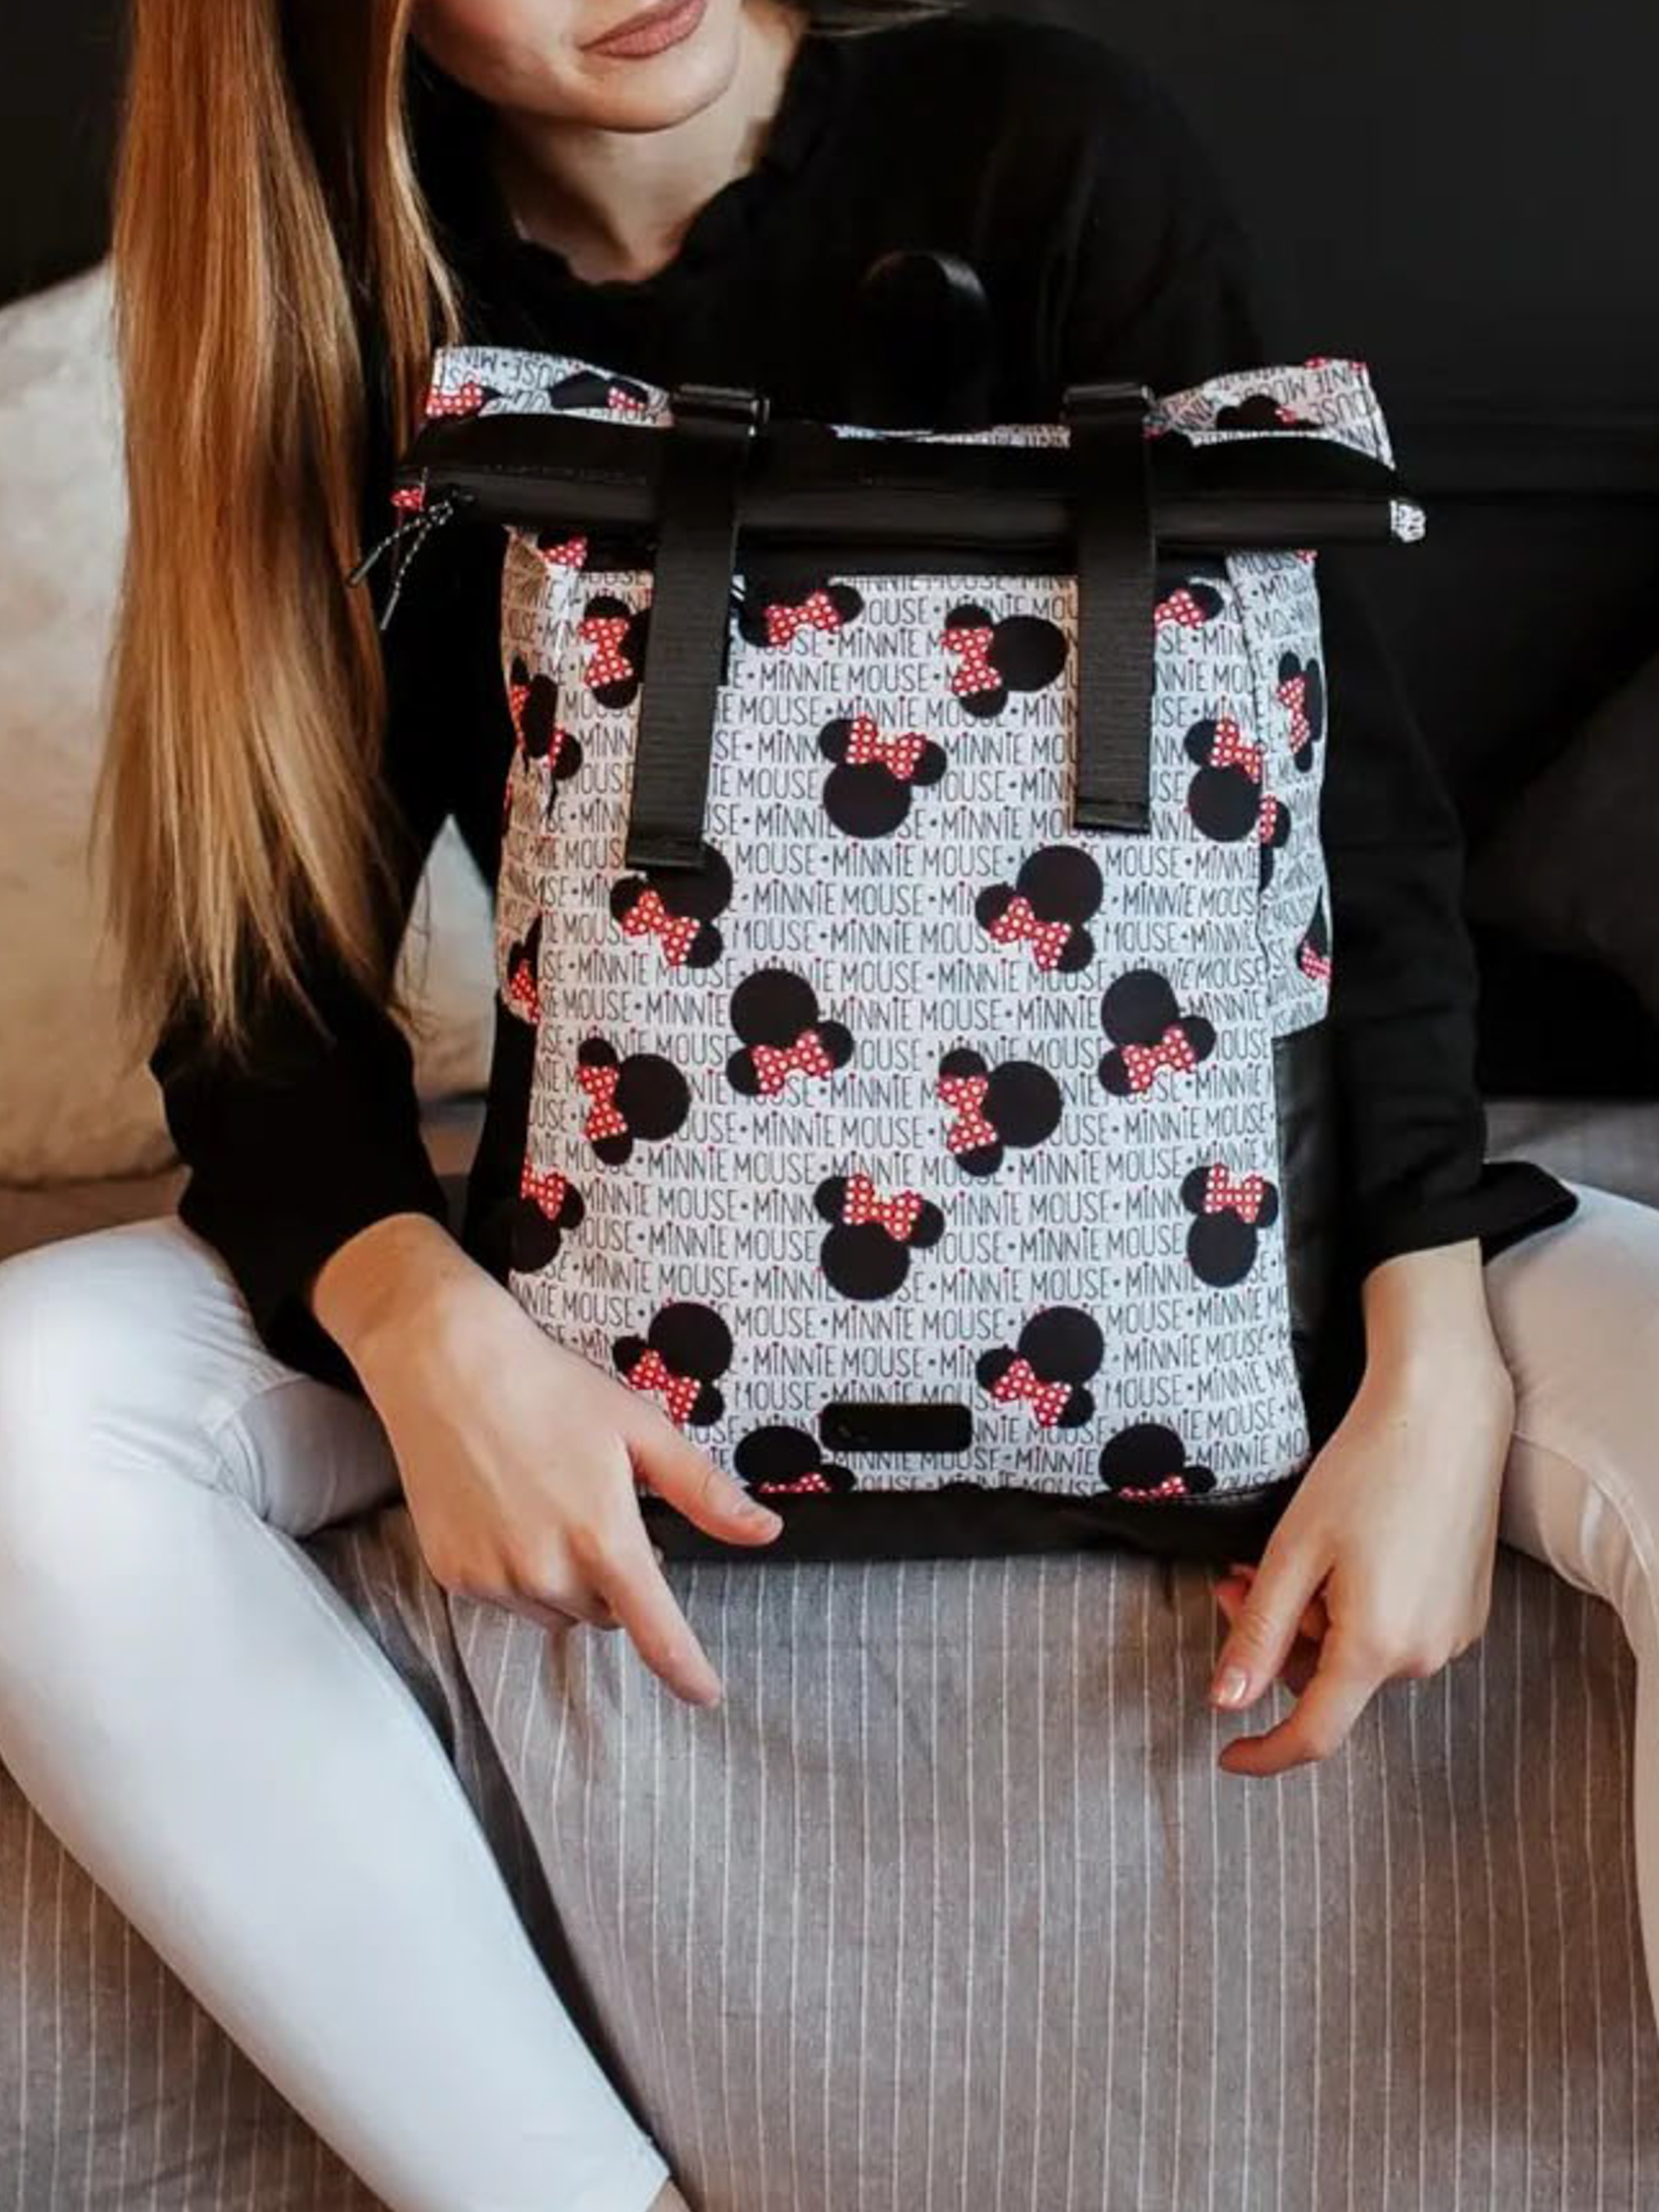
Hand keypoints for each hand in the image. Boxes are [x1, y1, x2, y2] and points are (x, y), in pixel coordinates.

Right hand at [310, 1215, 781, 1705]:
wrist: (445, 1366)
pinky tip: (508, 1512)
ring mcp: (494, 1577)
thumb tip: (766, 1531)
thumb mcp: (640, 1429)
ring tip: (548, 1504)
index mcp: (603, 1537)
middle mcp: (547, 1570)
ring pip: (555, 1610)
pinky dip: (518, 1572)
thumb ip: (703, 1492)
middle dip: (615, 1579)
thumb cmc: (551, 1389)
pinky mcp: (453, 1574)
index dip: (686, 1670)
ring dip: (567, 1581)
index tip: (706, 1693)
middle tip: (598, 1510)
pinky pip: (505, 1597)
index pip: (656, 1631)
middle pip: (605, 1613)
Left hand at [1206, 1239, 1514, 1776]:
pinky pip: (1394, 1631)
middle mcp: (1424, 1656)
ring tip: (1289, 1556)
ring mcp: (1453, 1635)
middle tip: (1233, 1578)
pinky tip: (1342, 1556)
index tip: (1226, 1757)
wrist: (1445, 1416)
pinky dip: (1356, 1609)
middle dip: (1274, 1639)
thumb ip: (1257, 1632)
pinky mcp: (1466, 1610)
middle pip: (1328, 1680)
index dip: (1266, 1754)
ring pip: (1358, 1654)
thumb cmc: (1363, 1472)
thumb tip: (1225, 1703)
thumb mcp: (1293, 1551)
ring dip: (1313, 1620)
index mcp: (1377, 1646)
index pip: (1315, 1734)